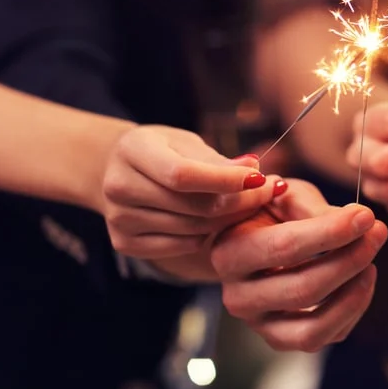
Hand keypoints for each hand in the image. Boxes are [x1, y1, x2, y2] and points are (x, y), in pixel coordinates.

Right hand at [101, 126, 283, 258]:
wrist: (119, 169)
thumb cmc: (163, 150)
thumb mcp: (187, 143)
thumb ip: (218, 160)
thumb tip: (253, 169)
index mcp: (134, 151)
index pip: (184, 175)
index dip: (226, 180)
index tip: (261, 178)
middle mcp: (119, 186)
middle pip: (192, 205)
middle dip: (240, 201)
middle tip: (268, 191)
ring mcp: (119, 218)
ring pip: (192, 228)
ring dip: (229, 219)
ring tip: (249, 203)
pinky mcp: (124, 242)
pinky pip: (180, 246)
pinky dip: (206, 236)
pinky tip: (218, 221)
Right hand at [211, 180, 386, 352]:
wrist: (251, 237)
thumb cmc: (271, 210)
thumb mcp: (284, 195)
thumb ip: (312, 206)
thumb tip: (358, 219)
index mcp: (229, 253)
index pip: (284, 247)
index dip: (331, 232)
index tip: (366, 215)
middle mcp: (237, 297)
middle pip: (303, 290)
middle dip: (350, 260)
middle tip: (379, 231)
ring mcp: (259, 324)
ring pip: (314, 327)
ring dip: (354, 292)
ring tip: (372, 260)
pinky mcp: (283, 339)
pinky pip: (326, 336)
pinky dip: (353, 308)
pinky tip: (363, 278)